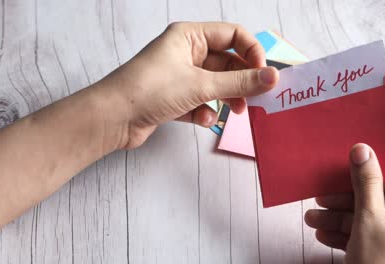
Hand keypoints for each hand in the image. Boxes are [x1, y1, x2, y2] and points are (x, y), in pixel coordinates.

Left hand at [96, 22, 278, 148]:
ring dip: (226, 98)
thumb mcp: (200, 84)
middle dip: (241, 81)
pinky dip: (205, 110)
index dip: (252, 52)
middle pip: (226, 62)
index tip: (263, 74)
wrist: (112, 118)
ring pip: (215, 84)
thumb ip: (239, 83)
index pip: (232, 35)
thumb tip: (272, 78)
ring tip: (234, 112)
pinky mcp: (174, 97)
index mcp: (189, 36)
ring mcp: (179, 76)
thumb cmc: (149, 89)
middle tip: (254, 99)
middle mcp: (185, 52)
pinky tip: (202, 118)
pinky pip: (200, 101)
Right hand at [304, 143, 384, 263]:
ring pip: (375, 223)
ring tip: (313, 218)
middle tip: (321, 196)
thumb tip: (363, 151)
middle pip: (384, 202)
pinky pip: (376, 240)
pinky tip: (325, 235)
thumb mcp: (369, 221)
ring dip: (342, 220)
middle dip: (346, 202)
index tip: (347, 167)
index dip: (371, 173)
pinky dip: (351, 237)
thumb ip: (365, 183)